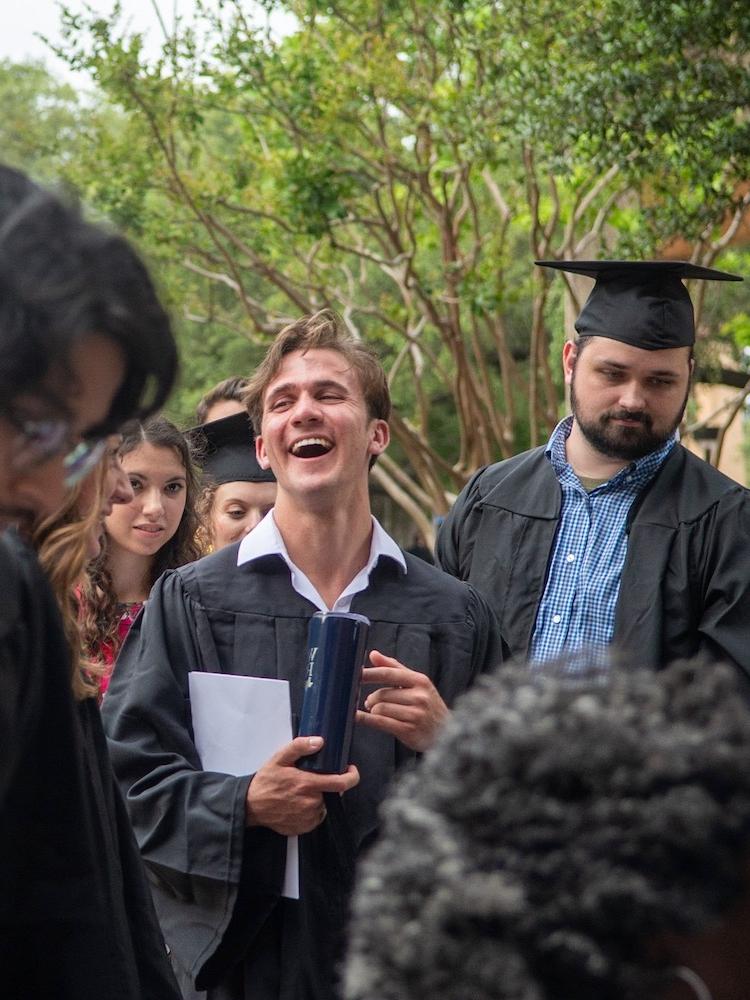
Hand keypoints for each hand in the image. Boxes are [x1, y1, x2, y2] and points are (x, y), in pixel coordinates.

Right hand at [245, 736, 359, 834]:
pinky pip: (316, 817)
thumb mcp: (280, 758)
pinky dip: (312, 810)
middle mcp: (311, 803)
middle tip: (311, 779)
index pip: (341, 783)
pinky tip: (298, 803)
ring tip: (302, 791)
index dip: (351, 776)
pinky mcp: (304, 828)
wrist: (251, 806)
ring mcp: (308, 818)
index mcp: (308, 784)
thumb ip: (299, 747)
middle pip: (333, 793)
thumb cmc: (266, 781)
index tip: (350, 770)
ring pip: (324, 805)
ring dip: (319, 797)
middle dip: (327, 784)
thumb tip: (319, 741)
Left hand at [357, 650, 448, 751]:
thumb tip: (373, 654)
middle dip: (371, 698)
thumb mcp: (417, 684)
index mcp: (420, 681)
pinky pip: (380, 722)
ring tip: (375, 711)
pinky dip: (366, 719)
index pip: (390, 673)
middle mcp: (419, 697)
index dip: (370, 673)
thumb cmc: (428, 706)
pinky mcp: (409, 731)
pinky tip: (358, 717)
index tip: (356, 673)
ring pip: (380, 708)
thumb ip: (394, 668)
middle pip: (382, 693)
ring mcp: (415, 715)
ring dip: (372, 710)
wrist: (447, 733)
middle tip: (369, 702)